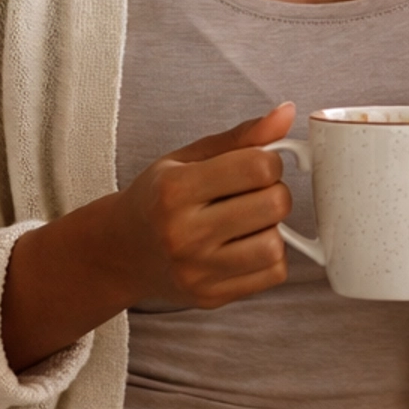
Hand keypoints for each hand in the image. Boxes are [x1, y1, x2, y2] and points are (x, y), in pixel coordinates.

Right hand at [1, 102, 296, 373]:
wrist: (120, 253)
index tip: (257, 165)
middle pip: (273, 205)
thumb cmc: (159, 197)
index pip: (258, 167)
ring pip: (275, 246)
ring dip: (273, 229)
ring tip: (250, 222)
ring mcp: (196, 271)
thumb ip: (242, 137)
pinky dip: (271, 258)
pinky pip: (272, 275)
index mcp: (175, 189)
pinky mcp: (210, 297)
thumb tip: (287, 111)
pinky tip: (247, 245)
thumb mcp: (190, 158)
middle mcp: (182, 233)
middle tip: (255, 193)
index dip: (270, 160)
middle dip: (276, 192)